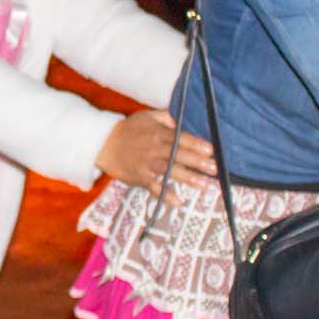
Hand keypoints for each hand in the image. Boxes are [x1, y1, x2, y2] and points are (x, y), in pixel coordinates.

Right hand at [94, 109, 216, 191]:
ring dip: (188, 178)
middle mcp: (154, 149)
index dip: (197, 144)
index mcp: (158, 133)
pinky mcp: (140, 177)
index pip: (181, 138)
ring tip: (204, 185)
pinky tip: (179, 202)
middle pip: (179, 155)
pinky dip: (166, 195)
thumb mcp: (146, 116)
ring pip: (170, 171)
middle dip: (198, 162)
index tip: (211, 150)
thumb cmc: (128, 129)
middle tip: (214, 169)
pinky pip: (155, 187)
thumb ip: (165, 118)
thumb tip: (181, 121)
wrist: (103, 144)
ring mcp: (147, 164)